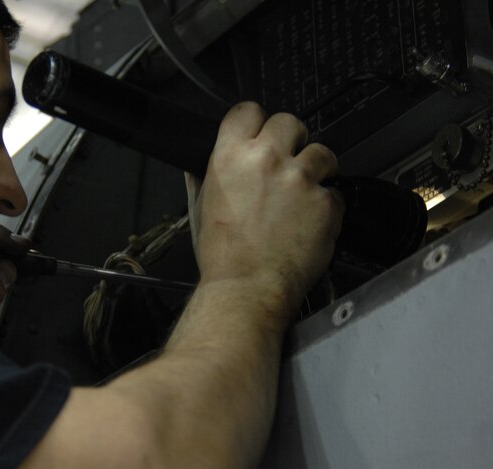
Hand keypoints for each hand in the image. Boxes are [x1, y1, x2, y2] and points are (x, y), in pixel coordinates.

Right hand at [186, 102, 343, 313]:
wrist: (246, 288)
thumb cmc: (223, 256)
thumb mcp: (201, 208)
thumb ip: (203, 177)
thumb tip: (200, 163)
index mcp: (229, 157)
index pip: (247, 110)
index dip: (256, 122)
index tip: (262, 134)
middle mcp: (266, 160)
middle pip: (290, 121)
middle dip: (291, 141)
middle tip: (287, 165)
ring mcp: (300, 179)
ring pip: (322, 152)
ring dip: (317, 169)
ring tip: (303, 196)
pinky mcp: (327, 202)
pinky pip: (336, 192)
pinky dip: (327, 205)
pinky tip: (309, 223)